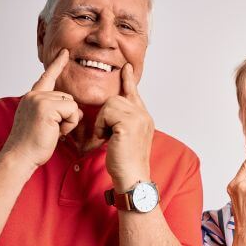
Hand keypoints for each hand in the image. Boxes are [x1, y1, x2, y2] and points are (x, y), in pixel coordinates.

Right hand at [1, 49, 81, 167]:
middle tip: (53, 130)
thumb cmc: (32, 145)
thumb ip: (57, 111)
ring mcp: (39, 100)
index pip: (47, 77)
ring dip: (68, 121)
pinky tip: (56, 132)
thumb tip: (77, 110)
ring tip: (53, 131)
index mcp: (32, 97)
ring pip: (71, 104)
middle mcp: (34, 95)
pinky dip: (69, 124)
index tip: (65, 52)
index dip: (57, 64)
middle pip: (67, 97)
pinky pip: (72, 111)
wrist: (20, 157)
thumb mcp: (45, 123)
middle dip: (67, 116)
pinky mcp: (46, 107)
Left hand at [90, 63, 153, 191]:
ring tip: (107, 138)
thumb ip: (122, 122)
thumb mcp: (125, 137)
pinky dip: (101, 126)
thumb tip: (110, 112)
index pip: (134, 93)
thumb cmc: (126, 162)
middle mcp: (144, 115)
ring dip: (102, 121)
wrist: (132, 178)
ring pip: (110, 103)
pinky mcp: (129, 123)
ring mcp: (139, 118)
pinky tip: (106, 139)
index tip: (125, 67)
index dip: (128, 80)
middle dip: (105, 115)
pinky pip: (107, 112)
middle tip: (106, 135)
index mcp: (144, 118)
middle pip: (116, 98)